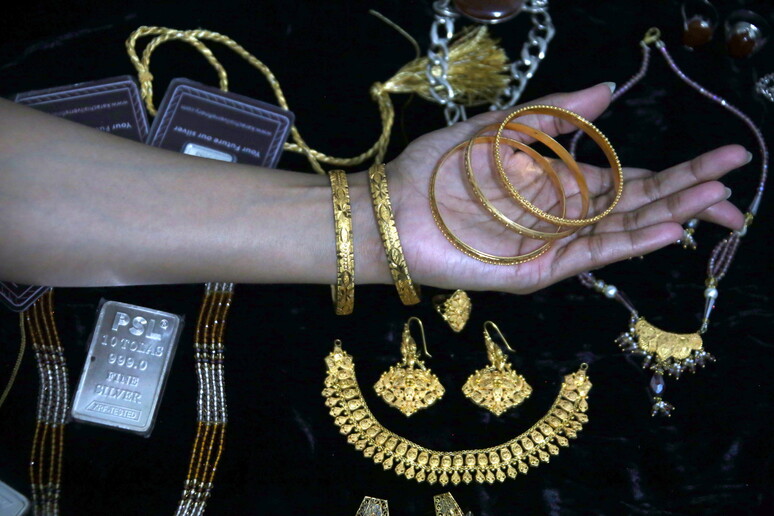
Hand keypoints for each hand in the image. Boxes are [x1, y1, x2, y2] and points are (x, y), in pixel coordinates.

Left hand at [385, 84, 747, 293]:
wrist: (393, 208)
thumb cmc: (440, 169)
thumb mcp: (502, 128)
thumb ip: (554, 114)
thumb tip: (607, 89)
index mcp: (558, 185)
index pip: (631, 180)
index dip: (677, 173)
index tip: (724, 162)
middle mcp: (562, 217)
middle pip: (637, 207)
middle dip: (688, 195)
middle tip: (736, 184)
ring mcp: (551, 246)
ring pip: (620, 232)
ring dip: (668, 217)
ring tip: (716, 203)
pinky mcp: (534, 271)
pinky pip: (587, 257)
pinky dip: (626, 245)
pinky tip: (665, 229)